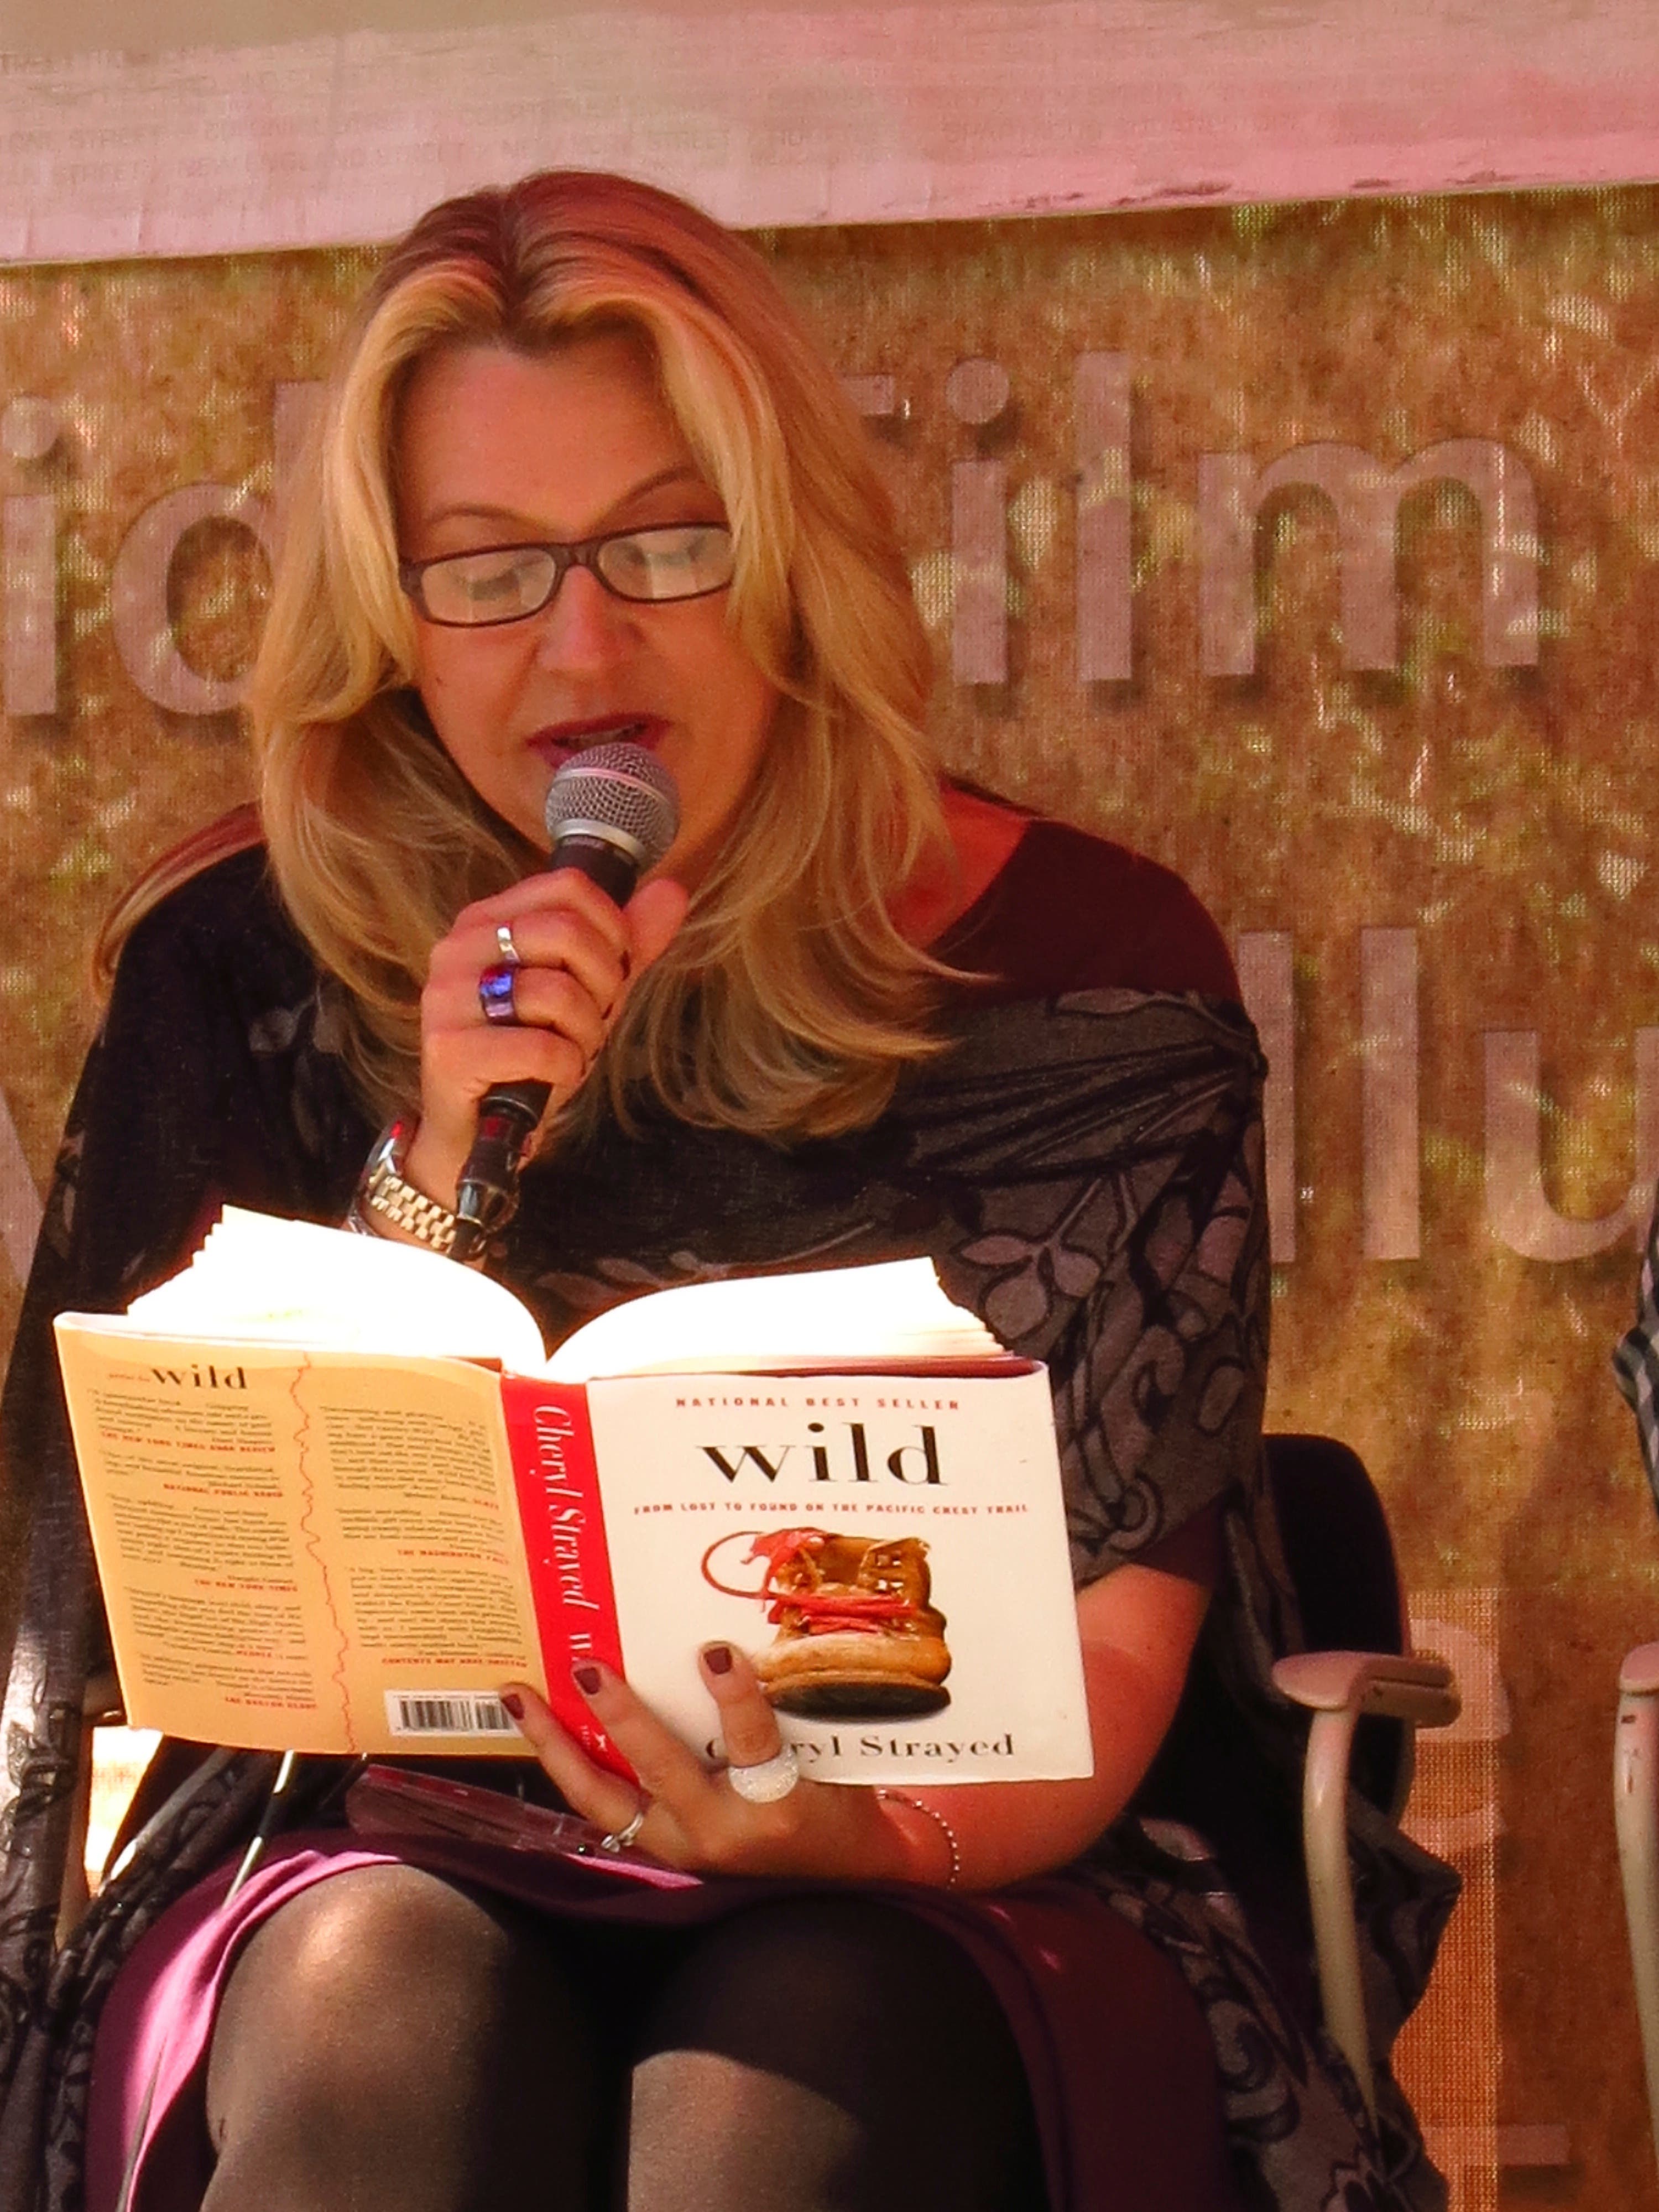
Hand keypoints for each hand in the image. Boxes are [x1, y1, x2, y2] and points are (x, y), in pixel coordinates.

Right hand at [405, 869, 687, 1205]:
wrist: (477, 1132)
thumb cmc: (530, 1054)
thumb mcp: (588, 992)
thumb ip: (628, 943)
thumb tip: (673, 891)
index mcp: (486, 920)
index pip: (568, 887)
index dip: (612, 932)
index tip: (610, 974)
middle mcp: (457, 949)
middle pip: (566, 933)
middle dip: (604, 985)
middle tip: (592, 1020)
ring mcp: (447, 999)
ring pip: (555, 991)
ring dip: (585, 1032)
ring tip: (569, 1051)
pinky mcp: (450, 1050)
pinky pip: (540, 1047)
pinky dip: (564, 1067)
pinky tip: (551, 1077)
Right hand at [501, 1646, 921, 1883]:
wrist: (870, 1866)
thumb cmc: (788, 1822)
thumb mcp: (724, 1803)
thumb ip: (687, 1755)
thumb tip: (649, 1658)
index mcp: (670, 1838)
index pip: (591, 1800)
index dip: (548, 1750)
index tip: (515, 1697)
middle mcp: (695, 1841)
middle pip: (622, 1785)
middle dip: (586, 1726)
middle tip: (571, 1667)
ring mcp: (739, 1825)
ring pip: (673, 1767)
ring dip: (639, 1716)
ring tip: (614, 1664)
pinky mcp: (787, 1806)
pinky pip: (753, 1745)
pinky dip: (734, 1698)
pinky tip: (721, 1658)